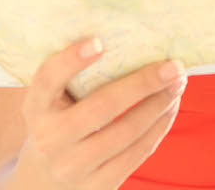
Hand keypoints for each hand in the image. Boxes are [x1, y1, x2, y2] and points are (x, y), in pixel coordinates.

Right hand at [11, 39, 184, 188]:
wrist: (42, 182)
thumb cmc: (54, 125)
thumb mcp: (49, 103)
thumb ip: (71, 77)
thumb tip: (125, 38)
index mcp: (36, 109)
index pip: (48, 80)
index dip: (70, 61)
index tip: (98, 41)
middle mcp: (50, 139)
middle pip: (102, 107)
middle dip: (142, 84)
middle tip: (173, 65)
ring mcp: (74, 165)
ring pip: (127, 131)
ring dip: (159, 104)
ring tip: (177, 84)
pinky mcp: (99, 185)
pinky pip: (137, 153)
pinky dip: (158, 127)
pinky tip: (170, 108)